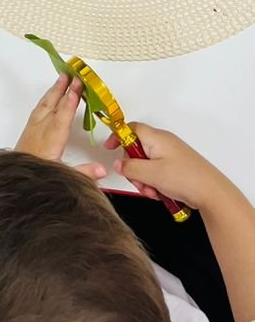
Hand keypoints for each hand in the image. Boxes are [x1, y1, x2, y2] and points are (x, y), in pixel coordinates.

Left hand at [14, 74, 105, 183]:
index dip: (71, 101)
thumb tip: (102, 170)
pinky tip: (49, 98)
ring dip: (53, 91)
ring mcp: (32, 130)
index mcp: (50, 141)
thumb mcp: (63, 177)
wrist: (12, 182)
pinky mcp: (27, 131)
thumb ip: (84, 173)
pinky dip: (46, 99)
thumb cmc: (37, 176)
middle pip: (52, 105)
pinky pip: (38, 109)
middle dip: (62, 88)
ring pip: (44, 105)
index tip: (77, 86)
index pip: (62, 116)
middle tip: (72, 73)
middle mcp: (40, 131)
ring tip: (62, 79)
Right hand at [105, 123, 225, 209]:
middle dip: (133, 168)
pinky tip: (159, 193)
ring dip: (144, 179)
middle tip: (138, 182)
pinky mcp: (175, 168)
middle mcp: (163, 144)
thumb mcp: (151, 174)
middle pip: (137, 149)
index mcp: (157, 138)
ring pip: (146, 164)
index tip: (109, 148)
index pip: (131, 128)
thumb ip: (130, 167)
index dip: (118, 136)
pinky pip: (156, 172)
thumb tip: (118, 164)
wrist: (212, 193)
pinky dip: (154, 183)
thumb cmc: (185, 178)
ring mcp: (170, 156)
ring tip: (152, 191)